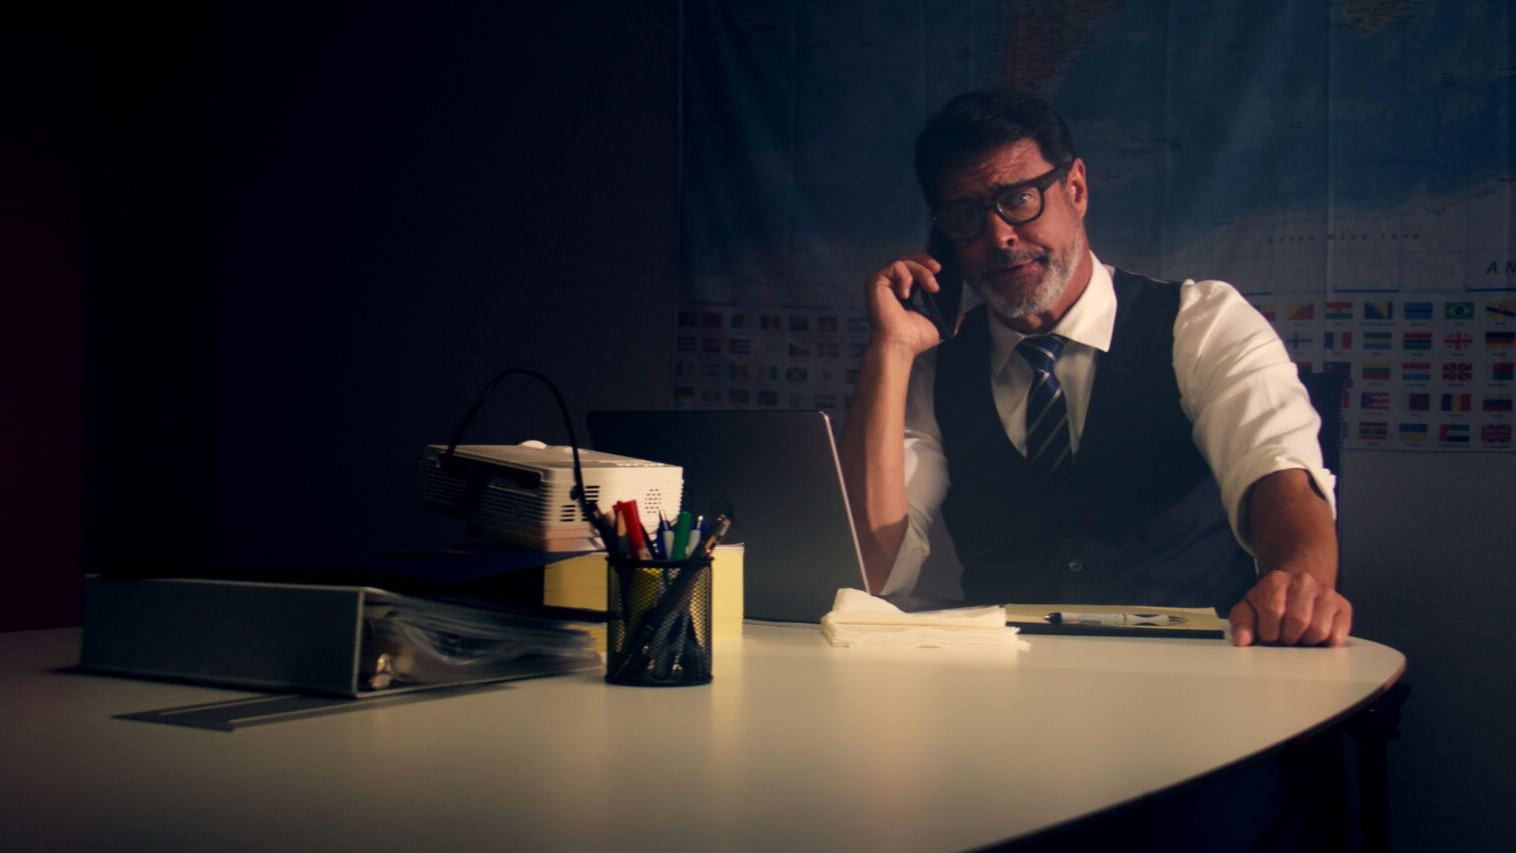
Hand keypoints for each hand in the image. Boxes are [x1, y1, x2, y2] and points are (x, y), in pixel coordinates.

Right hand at [865, 254, 950, 357]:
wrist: (900, 344)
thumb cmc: (914, 339)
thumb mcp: (939, 323)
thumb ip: (949, 314)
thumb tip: (961, 313)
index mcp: (904, 293)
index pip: (914, 268)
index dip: (926, 263)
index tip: (939, 269)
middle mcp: (891, 286)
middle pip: (909, 260)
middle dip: (926, 261)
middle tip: (938, 270)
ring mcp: (883, 283)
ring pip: (905, 261)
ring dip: (922, 272)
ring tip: (931, 288)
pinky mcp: (875, 282)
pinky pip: (896, 267)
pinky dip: (906, 278)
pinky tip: (906, 295)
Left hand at [1228, 570, 1351, 646]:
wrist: (1297, 590)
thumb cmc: (1270, 604)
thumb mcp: (1249, 609)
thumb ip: (1242, 623)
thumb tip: (1242, 641)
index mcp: (1277, 580)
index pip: (1274, 611)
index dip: (1269, 631)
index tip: (1268, 634)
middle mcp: (1304, 581)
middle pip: (1298, 621)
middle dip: (1288, 637)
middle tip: (1284, 637)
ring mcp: (1326, 592)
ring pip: (1319, 629)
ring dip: (1306, 641)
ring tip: (1299, 635)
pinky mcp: (1343, 607)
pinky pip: (1337, 635)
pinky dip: (1325, 643)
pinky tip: (1315, 636)